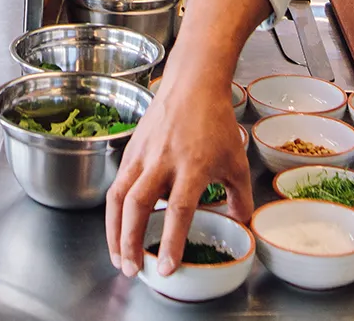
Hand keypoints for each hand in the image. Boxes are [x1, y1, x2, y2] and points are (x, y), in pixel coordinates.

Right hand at [105, 69, 252, 276]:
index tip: (167, 267)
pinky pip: (117, 185)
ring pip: (118, 197)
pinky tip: (118, 228)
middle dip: (131, 242)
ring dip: (114, 232)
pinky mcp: (131, 150)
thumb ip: (240, 196)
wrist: (194, 83)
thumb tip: (241, 224)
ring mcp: (143, 154)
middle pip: (138, 205)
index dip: (172, 241)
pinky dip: (113, 211)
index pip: (179, 209)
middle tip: (133, 270)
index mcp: (193, 165)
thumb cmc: (216, 121)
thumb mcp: (237, 160)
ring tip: (118, 258)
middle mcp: (164, 161)